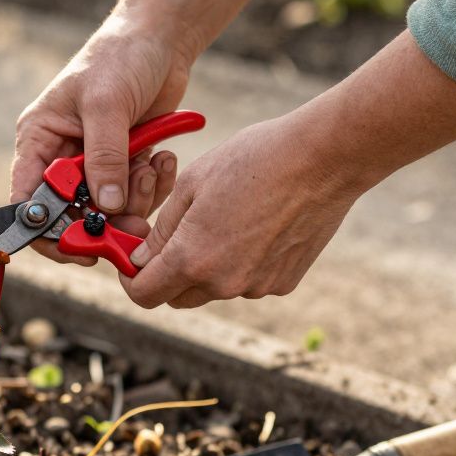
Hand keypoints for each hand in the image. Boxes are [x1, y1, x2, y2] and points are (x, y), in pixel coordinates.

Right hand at [11, 17, 191, 263]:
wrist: (161, 38)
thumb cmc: (120, 59)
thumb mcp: (106, 106)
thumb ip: (104, 158)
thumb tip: (104, 208)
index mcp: (39, 139)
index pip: (27, 200)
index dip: (45, 231)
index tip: (78, 248)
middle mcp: (62, 155)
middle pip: (71, 213)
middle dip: (103, 222)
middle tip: (132, 228)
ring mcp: (96, 161)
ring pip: (108, 210)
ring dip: (134, 201)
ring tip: (150, 168)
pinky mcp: (126, 163)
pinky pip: (135, 195)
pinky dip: (152, 187)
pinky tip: (163, 159)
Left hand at [119, 114, 365, 307]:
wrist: (322, 159)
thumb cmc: (252, 160)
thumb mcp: (191, 185)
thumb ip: (162, 230)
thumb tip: (142, 258)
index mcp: (192, 259)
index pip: (145, 294)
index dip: (133, 278)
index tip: (135, 257)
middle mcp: (224, 283)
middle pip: (178, 296)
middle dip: (166, 274)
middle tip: (173, 236)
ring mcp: (257, 286)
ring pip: (214, 288)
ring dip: (206, 267)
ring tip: (222, 219)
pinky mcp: (284, 282)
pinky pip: (248, 280)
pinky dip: (241, 263)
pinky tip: (254, 224)